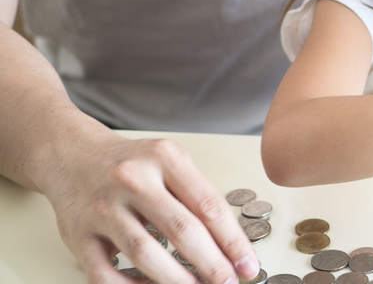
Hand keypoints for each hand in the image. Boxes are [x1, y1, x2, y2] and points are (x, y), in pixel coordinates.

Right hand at [42, 133, 258, 283]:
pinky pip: (106, 273)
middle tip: (228, 282)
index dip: (233, 242)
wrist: (70, 155)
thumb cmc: (130, 164)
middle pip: (183, 230)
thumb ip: (197, 197)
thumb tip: (230, 246)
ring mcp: (103, 208)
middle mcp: (133, 180)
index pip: (209, 206)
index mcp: (165, 159)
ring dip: (178, 279)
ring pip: (146, 254)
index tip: (248, 265)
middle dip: (212, 264)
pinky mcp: (78, 235)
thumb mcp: (169, 163)